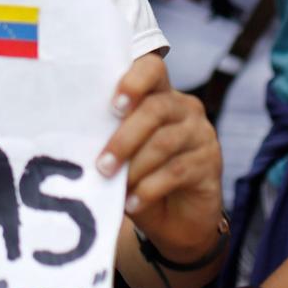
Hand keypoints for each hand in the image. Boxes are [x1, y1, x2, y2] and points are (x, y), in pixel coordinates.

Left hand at [99, 54, 223, 262]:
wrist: (175, 219)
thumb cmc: (140, 178)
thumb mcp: (123, 155)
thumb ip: (109, 139)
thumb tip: (77, 140)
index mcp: (160, 95)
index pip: (152, 68)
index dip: (134, 80)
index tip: (114, 105)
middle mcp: (184, 108)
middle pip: (155, 109)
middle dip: (124, 138)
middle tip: (102, 164)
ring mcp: (201, 134)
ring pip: (164, 142)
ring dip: (134, 166)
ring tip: (112, 184)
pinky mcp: (210, 163)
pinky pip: (176, 171)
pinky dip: (149, 189)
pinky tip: (133, 203)